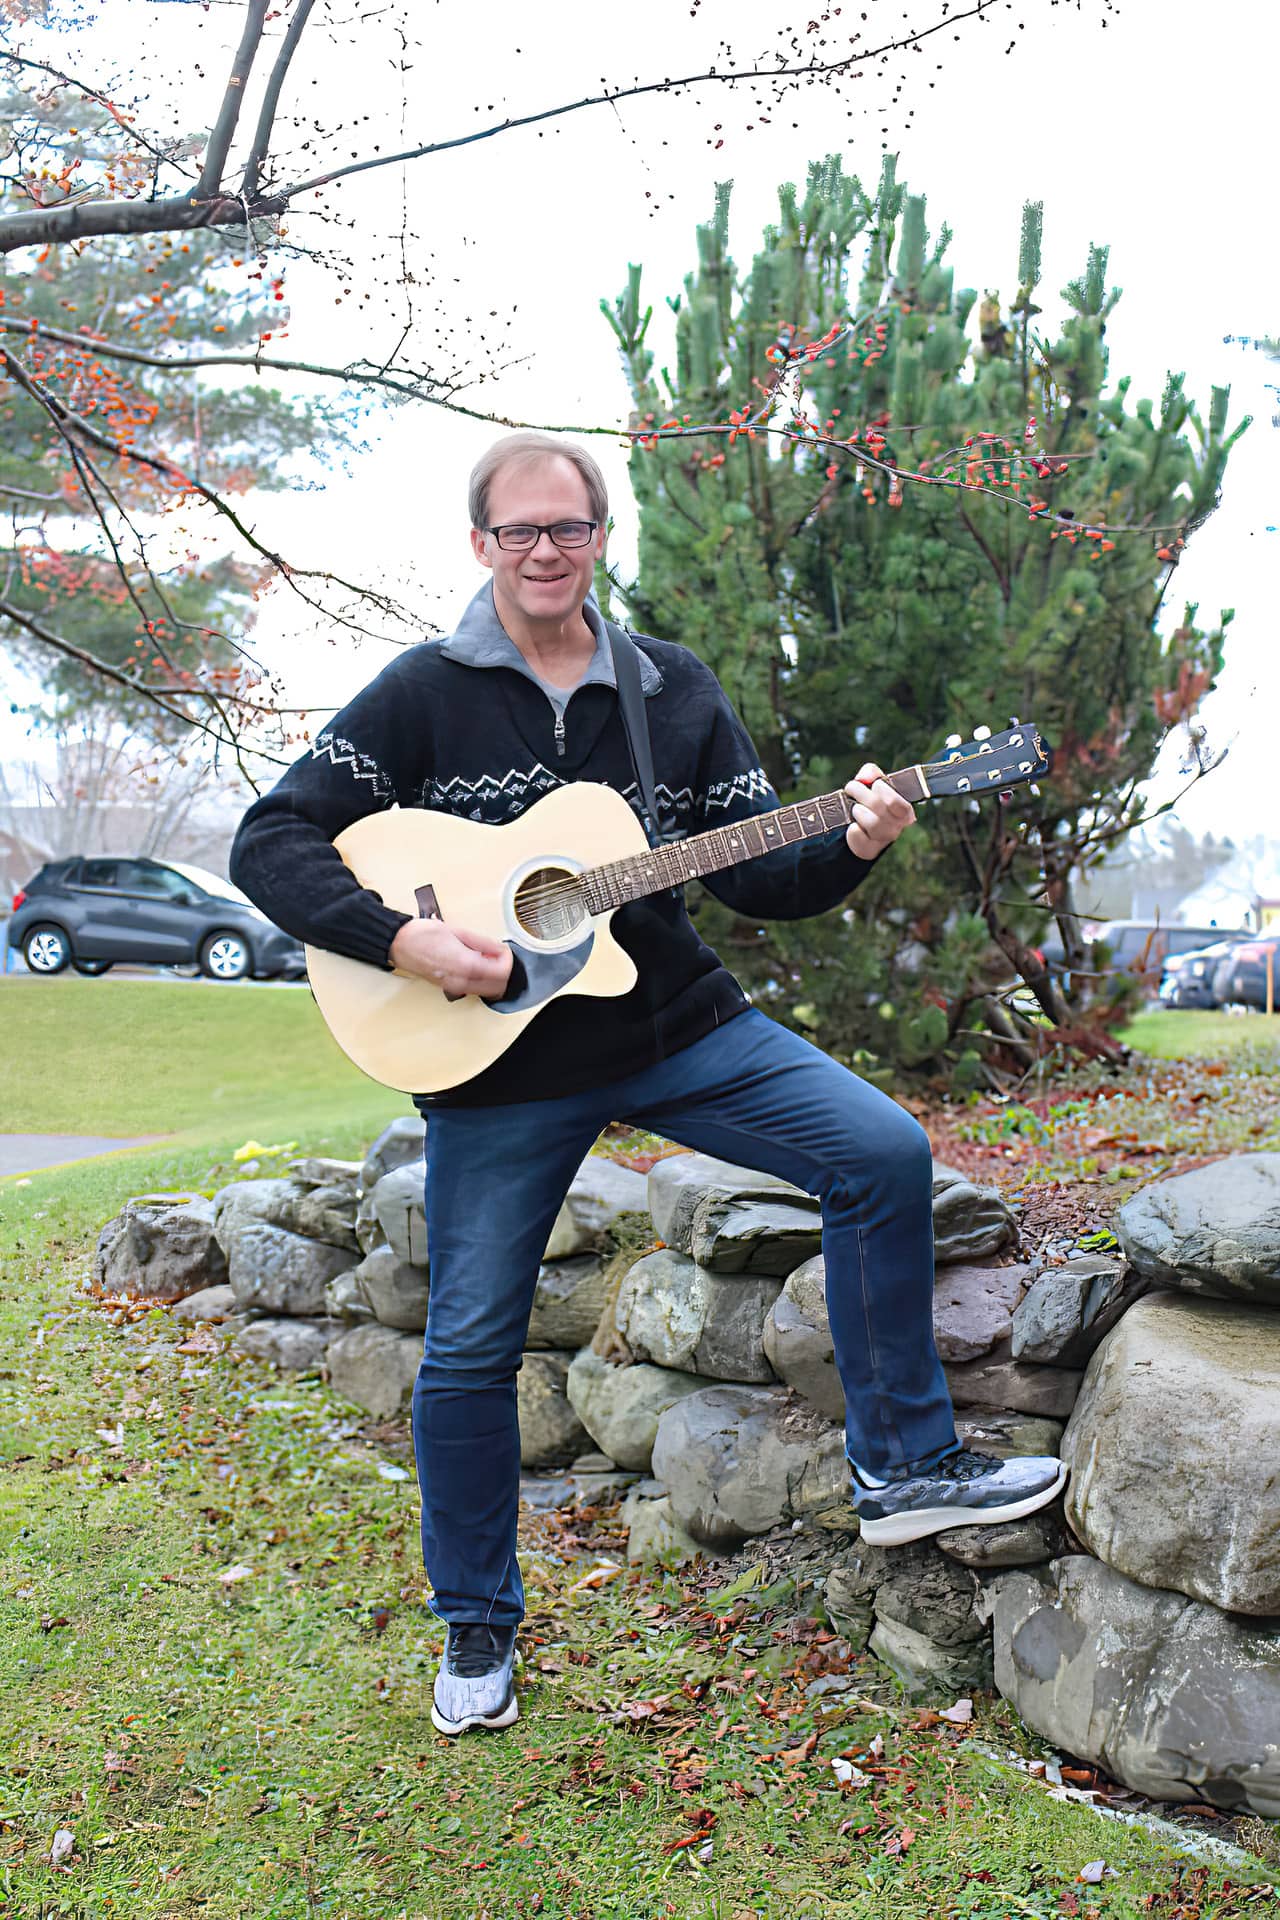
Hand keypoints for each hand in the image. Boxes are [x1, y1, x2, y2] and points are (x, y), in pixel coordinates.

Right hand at [389, 917, 513, 998]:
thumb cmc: (422, 935)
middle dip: (503, 971)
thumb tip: (499, 949)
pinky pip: (474, 989)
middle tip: (497, 955)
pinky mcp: (449, 989)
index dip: (508, 960)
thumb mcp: (458, 931)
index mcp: (465, 965)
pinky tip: (475, 964)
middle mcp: (461, 981)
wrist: (399, 944)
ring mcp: (454, 988)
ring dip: (493, 977)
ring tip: (485, 958)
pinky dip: (482, 980)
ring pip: (487, 992)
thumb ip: (483, 943)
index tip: (503, 950)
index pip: (502, 973)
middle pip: (498, 987)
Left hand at [844, 762, 915, 859]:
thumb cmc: (870, 802)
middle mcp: (898, 826)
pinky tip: (854, 825)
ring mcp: (884, 839)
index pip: (898, 802)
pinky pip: (858, 833)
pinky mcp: (869, 848)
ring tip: (855, 809)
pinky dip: (852, 827)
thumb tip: (864, 777)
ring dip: (858, 811)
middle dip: (862, 794)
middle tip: (852, 789)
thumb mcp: (873, 782)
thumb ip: (871, 772)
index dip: (883, 790)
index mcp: (905, 810)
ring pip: (872, 822)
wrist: (859, 829)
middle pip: (880, 807)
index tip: (874, 785)